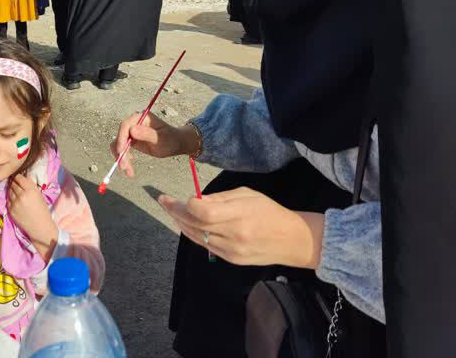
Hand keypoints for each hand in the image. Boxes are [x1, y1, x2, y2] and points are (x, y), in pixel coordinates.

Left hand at [8, 174, 57, 258]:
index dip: (18, 177)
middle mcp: (21, 195)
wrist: (40, 226)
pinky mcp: (10, 210)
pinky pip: (7, 200)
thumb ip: (31, 186)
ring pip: (9, 191)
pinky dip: (10, 198)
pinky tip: (14, 198)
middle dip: (14, 182)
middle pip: (13, 184)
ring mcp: (14, 203)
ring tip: (14, 190)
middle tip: (15, 182)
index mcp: (30, 190)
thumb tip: (24, 178)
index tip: (18, 177)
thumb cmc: (42, 210)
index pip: (19, 178)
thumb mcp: (39, 195)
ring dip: (11, 189)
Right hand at [110, 112, 198, 176]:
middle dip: (121, 152)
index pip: (126, 125)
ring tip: (128, 171)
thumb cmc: (171, 139)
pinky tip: (129, 166)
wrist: (175, 143)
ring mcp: (131, 131)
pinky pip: (122, 149)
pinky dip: (123, 158)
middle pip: (120, 136)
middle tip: (124, 167)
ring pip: (119, 144)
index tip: (121, 151)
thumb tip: (132, 130)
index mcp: (142, 117)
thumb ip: (147, 134)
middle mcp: (134, 123)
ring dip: (121, 158)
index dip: (121, 137)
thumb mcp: (161, 138)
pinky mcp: (131, 140)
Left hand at [157, 187, 324, 268]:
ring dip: (180, 223)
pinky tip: (186, 224)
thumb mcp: (246, 195)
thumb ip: (219, 198)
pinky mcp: (231, 260)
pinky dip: (193, 234)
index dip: (187, 204)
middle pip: (195, 224)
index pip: (203, 212)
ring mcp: (231, 250)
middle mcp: (233, 235)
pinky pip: (205, 246)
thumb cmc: (269, 211)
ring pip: (196, 237)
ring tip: (171, 211)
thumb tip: (195, 200)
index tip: (181, 196)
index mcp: (239, 216)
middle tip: (163, 201)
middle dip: (175, 211)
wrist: (292, 240)